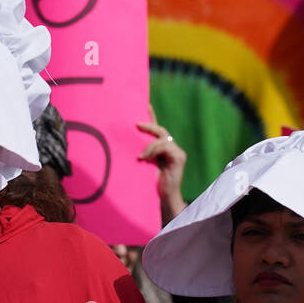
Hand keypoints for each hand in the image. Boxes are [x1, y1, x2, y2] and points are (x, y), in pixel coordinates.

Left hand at [137, 105, 186, 220]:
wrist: (164, 198)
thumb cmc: (151, 184)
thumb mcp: (144, 166)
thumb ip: (142, 154)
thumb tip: (124, 144)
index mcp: (163, 149)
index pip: (157, 130)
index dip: (151, 117)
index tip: (145, 105)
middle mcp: (172, 148)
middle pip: (161, 131)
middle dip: (149, 125)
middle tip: (136, 124)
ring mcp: (177, 152)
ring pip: (162, 138)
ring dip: (149, 145)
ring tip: (141, 156)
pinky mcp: (179, 157)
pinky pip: (165, 146)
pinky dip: (154, 150)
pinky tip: (145, 158)